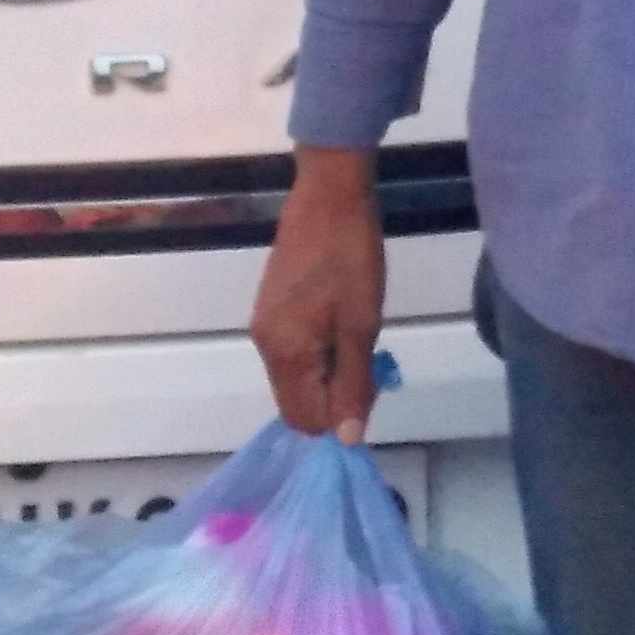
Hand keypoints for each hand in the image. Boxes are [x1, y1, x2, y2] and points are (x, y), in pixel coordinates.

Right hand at [253, 147, 386, 440]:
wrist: (329, 195)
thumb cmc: (351, 258)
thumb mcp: (361, 325)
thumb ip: (354, 384)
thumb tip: (347, 439)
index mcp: (285, 354)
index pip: (306, 419)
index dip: (341, 416)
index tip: (370, 383)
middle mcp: (265, 346)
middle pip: (297, 403)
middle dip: (333, 396)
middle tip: (368, 360)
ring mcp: (264, 325)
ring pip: (296, 378)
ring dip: (329, 373)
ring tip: (357, 336)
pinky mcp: (271, 309)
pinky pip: (294, 353)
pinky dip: (319, 353)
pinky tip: (341, 322)